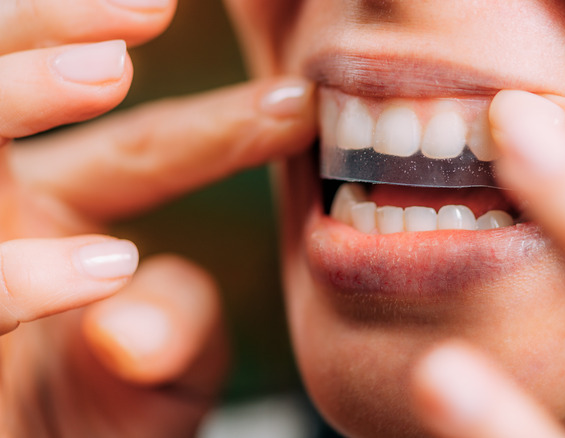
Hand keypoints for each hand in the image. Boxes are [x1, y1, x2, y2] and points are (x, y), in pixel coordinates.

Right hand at [0, 0, 315, 435]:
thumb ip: (173, 341)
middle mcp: (0, 212)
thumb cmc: (86, 429)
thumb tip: (131, 325)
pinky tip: (100, 265)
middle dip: (62, 37)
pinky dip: (19, 272)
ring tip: (109, 68)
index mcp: (59, 215)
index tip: (301, 102)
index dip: (221, 125)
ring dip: (21, 90)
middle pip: (14, 101)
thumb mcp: (155, 384)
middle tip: (150, 10)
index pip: (145, 152)